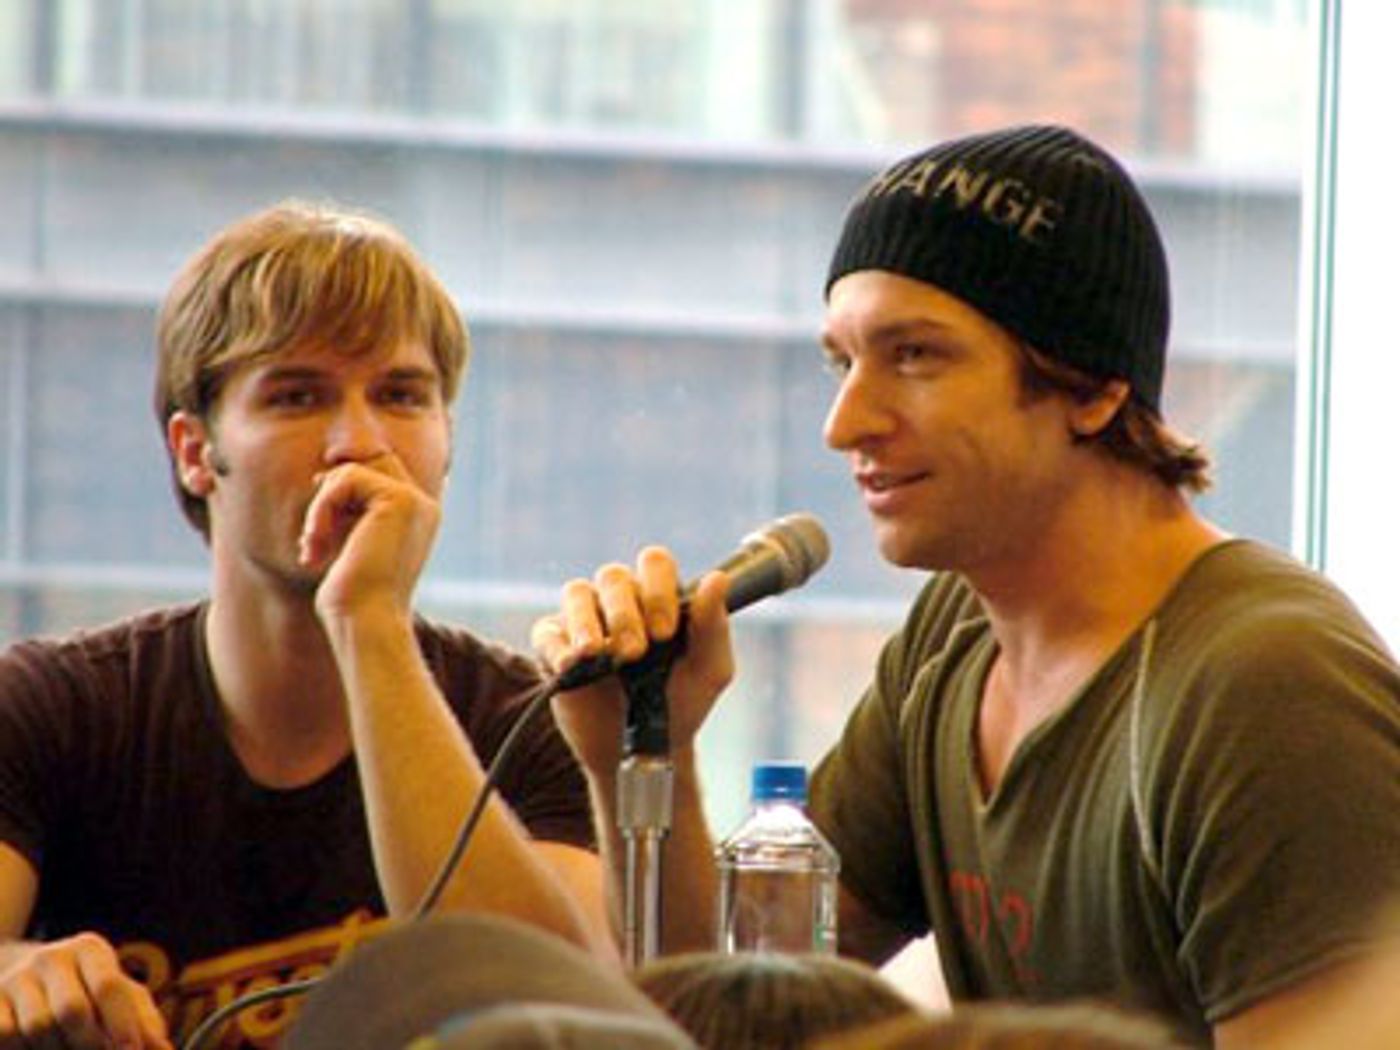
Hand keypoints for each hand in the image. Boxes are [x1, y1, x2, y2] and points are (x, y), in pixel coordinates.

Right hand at [0, 934, 170, 1048]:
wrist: (26, 978)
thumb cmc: (88, 991)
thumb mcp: (119, 995)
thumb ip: (144, 1021)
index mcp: (89, 949)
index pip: (108, 986)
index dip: (121, 1024)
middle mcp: (50, 958)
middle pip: (72, 1010)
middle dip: (90, 1043)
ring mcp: (16, 979)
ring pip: (38, 1028)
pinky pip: (7, 1035)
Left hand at [299, 452, 441, 622]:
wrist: (367, 622)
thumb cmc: (353, 598)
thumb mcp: (348, 546)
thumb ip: (347, 512)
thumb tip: (322, 475)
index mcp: (418, 519)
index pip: (382, 474)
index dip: (344, 483)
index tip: (317, 519)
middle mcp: (423, 507)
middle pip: (371, 461)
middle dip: (333, 487)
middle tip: (315, 529)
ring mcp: (414, 501)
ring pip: (351, 471)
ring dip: (320, 507)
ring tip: (311, 545)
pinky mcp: (398, 499)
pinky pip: (345, 480)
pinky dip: (321, 508)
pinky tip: (314, 542)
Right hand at [532, 546, 734, 775]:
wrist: (644, 750)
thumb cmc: (680, 702)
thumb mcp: (708, 670)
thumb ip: (713, 625)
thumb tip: (717, 578)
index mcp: (658, 595)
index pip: (654, 563)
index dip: (658, 590)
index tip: (665, 632)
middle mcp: (619, 599)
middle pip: (613, 576)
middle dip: (625, 614)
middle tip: (635, 653)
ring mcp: (584, 620)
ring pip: (576, 592)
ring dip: (587, 621)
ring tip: (597, 653)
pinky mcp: (554, 647)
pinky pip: (547, 632)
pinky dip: (557, 645)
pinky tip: (571, 665)